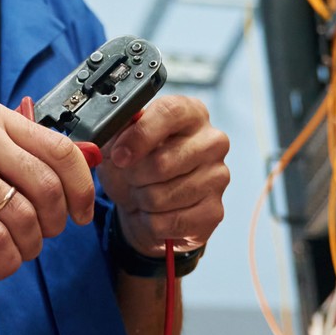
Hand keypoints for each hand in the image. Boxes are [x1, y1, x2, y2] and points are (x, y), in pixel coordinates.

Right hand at [0, 101, 96, 280]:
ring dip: (29, 247)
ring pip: (24, 218)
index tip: (83, 212)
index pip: (61, 150)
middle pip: (48, 188)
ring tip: (16, 253)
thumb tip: (69, 166)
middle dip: (56, 223)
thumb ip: (12, 147)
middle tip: (44, 236)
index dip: (82, 186)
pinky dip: (5, 260)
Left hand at [98, 94, 229, 257]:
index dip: (139, 135)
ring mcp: (218, 176)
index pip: (170, 112)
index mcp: (190, 113)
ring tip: (143, 194)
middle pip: (163, 161)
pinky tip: (155, 213)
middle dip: (134, 176)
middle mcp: (212, 141)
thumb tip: (117, 125)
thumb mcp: (118, 142)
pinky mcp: (214, 210)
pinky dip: (152, 222)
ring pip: (162, 196)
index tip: (119, 156)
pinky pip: (170, 221)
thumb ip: (118, 128)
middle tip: (130, 177)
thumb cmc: (134, 167)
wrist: (141, 206)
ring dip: (141, 200)